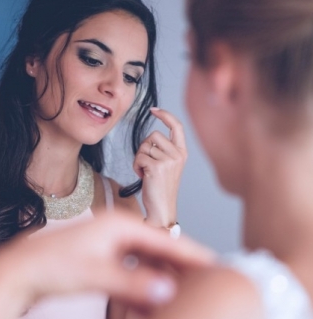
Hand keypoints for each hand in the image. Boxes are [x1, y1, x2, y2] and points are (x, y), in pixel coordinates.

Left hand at [133, 107, 186, 226]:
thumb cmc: (161, 187)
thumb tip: (151, 137)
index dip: (165, 115)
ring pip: (144, 146)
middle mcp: (178, 154)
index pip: (177, 126)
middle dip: (144, 147)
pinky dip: (136, 165)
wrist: (162, 208)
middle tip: (146, 162)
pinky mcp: (157, 167)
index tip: (154, 110)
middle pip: (153, 135)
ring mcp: (168, 161)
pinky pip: (139, 156)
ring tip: (145, 171)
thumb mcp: (168, 165)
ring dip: (139, 158)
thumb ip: (164, 150)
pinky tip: (142, 176)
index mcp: (182, 152)